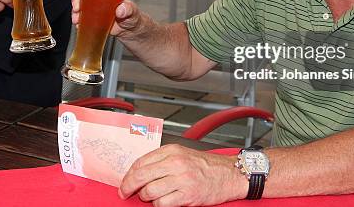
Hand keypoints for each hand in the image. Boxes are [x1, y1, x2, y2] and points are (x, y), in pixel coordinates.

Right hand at [71, 0, 142, 36]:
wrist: (131, 30)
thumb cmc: (133, 16)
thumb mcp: (133, 11)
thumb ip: (129, 9)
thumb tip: (121, 9)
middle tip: (77, 5)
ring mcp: (94, 7)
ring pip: (79, 4)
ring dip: (75, 10)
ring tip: (77, 17)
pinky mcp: (92, 18)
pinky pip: (81, 17)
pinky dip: (77, 20)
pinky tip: (78, 23)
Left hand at [119, 144, 247, 205]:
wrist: (229, 174)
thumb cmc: (206, 166)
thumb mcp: (182, 154)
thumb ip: (162, 159)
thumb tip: (139, 171)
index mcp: (172, 151)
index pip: (141, 162)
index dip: (128, 174)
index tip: (124, 182)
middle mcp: (175, 163)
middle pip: (141, 176)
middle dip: (128, 186)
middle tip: (125, 192)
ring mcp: (181, 179)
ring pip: (149, 191)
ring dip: (146, 197)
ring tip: (150, 197)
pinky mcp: (187, 195)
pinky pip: (162, 203)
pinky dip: (159, 205)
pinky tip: (163, 202)